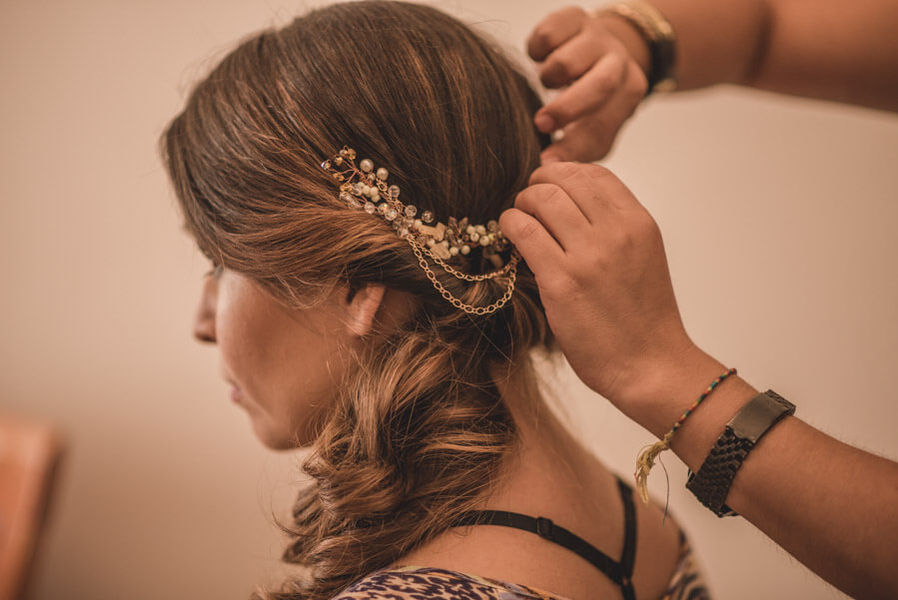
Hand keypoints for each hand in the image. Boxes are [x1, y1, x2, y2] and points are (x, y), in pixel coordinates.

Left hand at [499, 162, 698, 416]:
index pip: (596, 174)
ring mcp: (589, 257)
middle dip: (538, 184)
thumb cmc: (642, 320)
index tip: (549, 183)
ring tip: (517, 218)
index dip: (565, 172)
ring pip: (542, 200)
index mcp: (639, 224)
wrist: (650, 366)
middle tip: (527, 200)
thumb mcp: (642, 259)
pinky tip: (508, 233)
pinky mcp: (562, 282)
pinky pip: (524, 232)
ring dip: (522, 202)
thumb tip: (567, 206)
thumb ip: (613, 229)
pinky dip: (510, 224)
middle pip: (564, 181)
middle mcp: (616, 233)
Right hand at [527, 6, 649, 162]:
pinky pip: (546, 37)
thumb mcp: (591, 130)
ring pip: (564, 62)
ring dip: (548, 77)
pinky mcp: (574, 17)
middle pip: (600, 86)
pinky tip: (543, 59)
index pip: (604, 123)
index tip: (546, 157)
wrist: (593, 50)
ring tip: (550, 83)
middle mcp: (619, 61)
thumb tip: (545, 164)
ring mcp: (597, 36)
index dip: (573, 143)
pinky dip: (536, 52)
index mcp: (629, 91)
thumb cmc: (591, 100)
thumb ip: (574, 151)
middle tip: (541, 124)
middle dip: (567, 109)